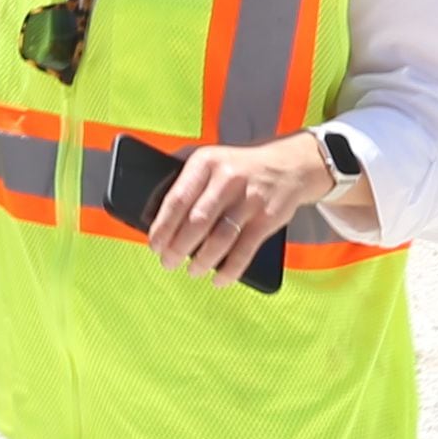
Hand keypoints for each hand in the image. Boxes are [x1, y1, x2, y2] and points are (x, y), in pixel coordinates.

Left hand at [145, 135, 335, 285]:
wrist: (288, 166)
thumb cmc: (237, 168)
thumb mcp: (208, 159)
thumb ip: (181, 176)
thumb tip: (149, 206)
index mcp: (205, 163)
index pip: (177, 198)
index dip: (163, 226)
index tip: (154, 245)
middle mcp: (227, 179)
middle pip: (197, 220)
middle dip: (178, 247)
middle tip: (168, 263)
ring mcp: (249, 199)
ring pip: (221, 238)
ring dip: (203, 260)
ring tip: (191, 271)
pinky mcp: (267, 218)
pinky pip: (245, 249)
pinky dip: (230, 269)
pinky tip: (219, 279)